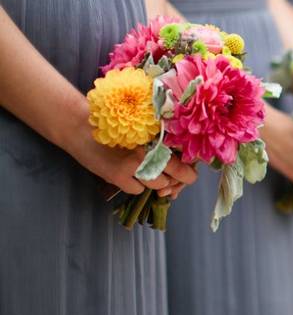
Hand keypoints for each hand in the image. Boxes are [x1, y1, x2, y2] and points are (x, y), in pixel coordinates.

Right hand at [65, 131, 196, 199]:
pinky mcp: (118, 176)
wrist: (81, 126)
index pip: (184, 156)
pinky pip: (138, 190)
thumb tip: (182, 161)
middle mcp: (149, 148)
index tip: (190, 170)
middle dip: (181, 180)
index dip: (190, 167)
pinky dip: (137, 187)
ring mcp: (134, 164)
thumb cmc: (115, 124)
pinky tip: (130, 177)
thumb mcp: (142, 128)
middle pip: (178, 173)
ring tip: (150, 175)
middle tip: (178, 179)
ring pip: (160, 184)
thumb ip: (161, 141)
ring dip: (159, 183)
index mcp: (157, 135)